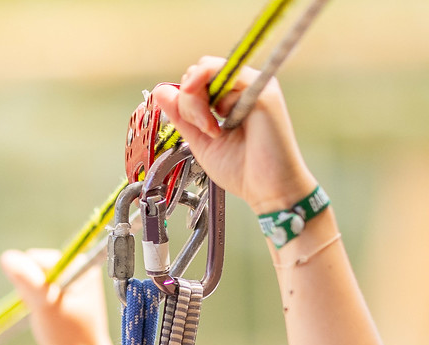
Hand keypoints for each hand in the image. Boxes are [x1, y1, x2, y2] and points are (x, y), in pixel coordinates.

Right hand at [0, 248, 115, 344]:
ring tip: (48, 317)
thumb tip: (7, 258)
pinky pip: (39, 292)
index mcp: (81, 264)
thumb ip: (28, 281)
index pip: (38, 258)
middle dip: (32, 290)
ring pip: (34, 281)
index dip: (31, 281)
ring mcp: (71, 282)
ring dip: (33, 299)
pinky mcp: (64, 295)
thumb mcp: (45, 306)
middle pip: (35, 268)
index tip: (43, 303)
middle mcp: (77, 268)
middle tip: (46, 312)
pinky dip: (37, 305)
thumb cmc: (68, 337)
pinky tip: (47, 318)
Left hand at [154, 59, 315, 215]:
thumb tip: (160, 92)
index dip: (187, 98)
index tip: (196, 128)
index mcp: (232, 98)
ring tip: (210, 131)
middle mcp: (244, 87)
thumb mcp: (201, 141)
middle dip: (189, 100)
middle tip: (202, 130)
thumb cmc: (242, 171)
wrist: (268, 192)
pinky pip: (223, 74)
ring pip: (206, 69)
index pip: (199, 79)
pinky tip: (218, 126)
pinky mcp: (262, 91)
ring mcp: (254, 86)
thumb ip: (182, 116)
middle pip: (200, 70)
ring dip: (196, 102)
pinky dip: (210, 101)